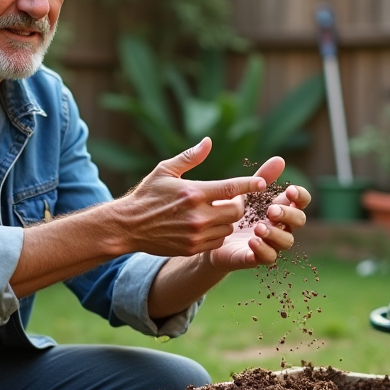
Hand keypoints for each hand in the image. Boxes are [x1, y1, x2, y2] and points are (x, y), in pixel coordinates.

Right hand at [118, 138, 267, 256]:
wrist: (128, 226)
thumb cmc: (147, 194)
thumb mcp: (165, 170)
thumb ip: (190, 157)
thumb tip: (208, 141)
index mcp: (194, 192)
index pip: (231, 188)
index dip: (250, 185)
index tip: (262, 182)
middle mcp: (198, 215)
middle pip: (236, 211)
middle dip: (237, 204)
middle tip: (229, 199)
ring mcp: (196, 234)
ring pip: (228, 227)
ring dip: (227, 219)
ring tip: (214, 212)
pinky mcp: (192, 248)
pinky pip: (217, 241)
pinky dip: (217, 233)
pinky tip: (206, 226)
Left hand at [205, 155, 310, 271]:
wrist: (211, 237)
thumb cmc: (234, 212)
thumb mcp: (247, 193)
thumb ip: (263, 177)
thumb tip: (280, 159)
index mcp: (281, 208)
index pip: (301, 202)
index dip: (300, 196)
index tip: (290, 191)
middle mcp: (281, 226)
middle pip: (299, 221)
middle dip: (288, 214)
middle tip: (271, 210)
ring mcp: (271, 243)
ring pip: (286, 242)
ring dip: (275, 233)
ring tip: (258, 227)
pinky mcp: (256, 258)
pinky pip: (268, 258)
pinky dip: (263, 250)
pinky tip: (252, 241)